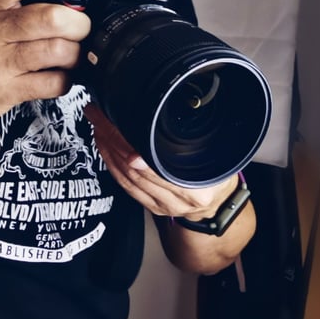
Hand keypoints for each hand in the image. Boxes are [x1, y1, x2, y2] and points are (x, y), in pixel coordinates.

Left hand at [84, 103, 237, 218]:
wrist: (221, 203)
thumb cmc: (219, 174)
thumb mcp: (218, 153)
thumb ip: (196, 141)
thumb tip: (166, 112)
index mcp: (196, 185)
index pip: (152, 160)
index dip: (127, 141)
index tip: (112, 122)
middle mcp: (177, 198)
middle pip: (133, 168)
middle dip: (111, 139)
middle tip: (99, 116)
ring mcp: (163, 204)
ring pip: (126, 177)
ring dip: (108, 150)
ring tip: (98, 127)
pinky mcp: (151, 206)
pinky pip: (125, 187)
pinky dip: (111, 166)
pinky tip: (104, 149)